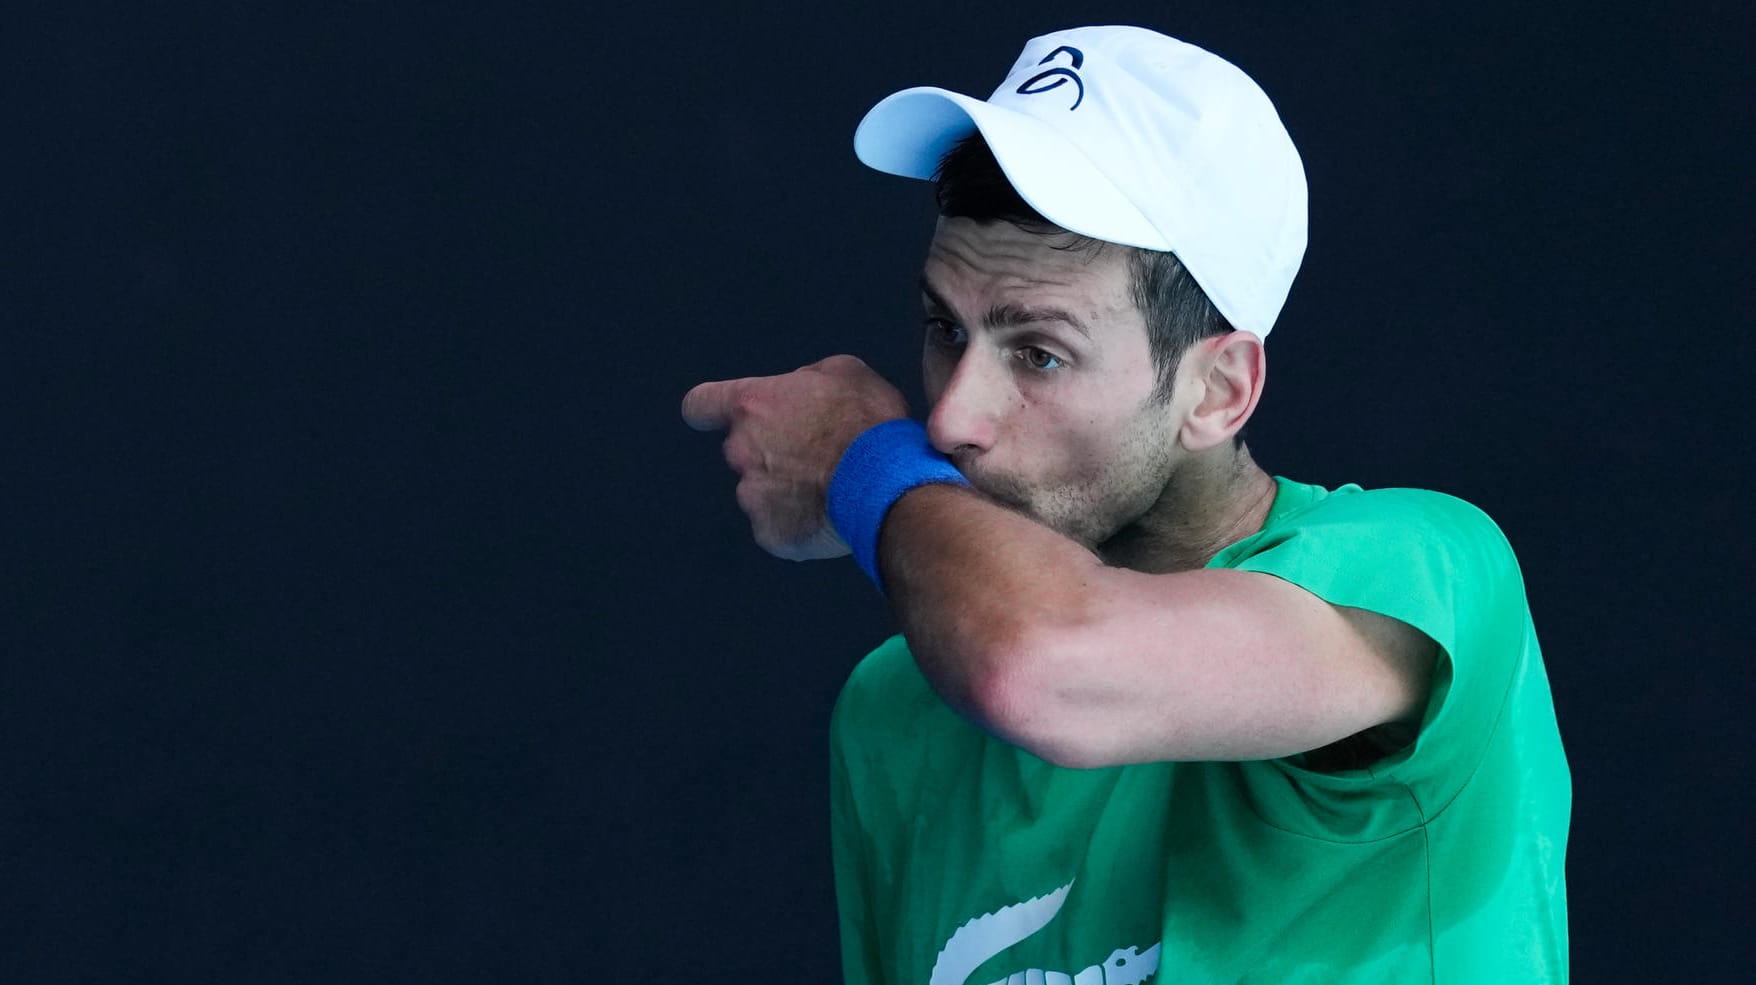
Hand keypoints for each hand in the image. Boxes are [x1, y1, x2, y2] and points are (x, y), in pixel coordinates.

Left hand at [682, 355, 908, 560]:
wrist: (886, 485)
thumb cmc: (867, 421)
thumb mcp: (846, 373)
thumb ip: (808, 379)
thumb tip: (800, 391)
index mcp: (752, 406)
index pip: (700, 405)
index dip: (708, 410)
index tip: (717, 417)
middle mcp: (740, 451)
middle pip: (744, 450)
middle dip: (772, 452)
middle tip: (817, 455)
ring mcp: (751, 497)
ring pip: (762, 491)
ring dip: (787, 489)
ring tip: (831, 489)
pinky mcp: (769, 534)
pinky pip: (778, 526)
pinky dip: (798, 522)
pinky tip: (831, 514)